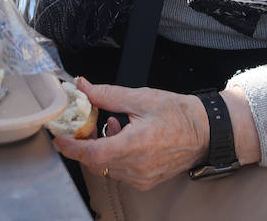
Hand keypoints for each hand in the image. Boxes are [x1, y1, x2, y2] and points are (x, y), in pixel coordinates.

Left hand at [52, 78, 208, 189]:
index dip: (72, 148)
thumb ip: (107, 94)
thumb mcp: (141, 97)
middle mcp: (138, 167)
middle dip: (84, 144)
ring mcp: (142, 177)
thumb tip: (82, 86)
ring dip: (100, 148)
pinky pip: (119, 172)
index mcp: (136, 145)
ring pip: (106, 168)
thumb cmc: (179, 114)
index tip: (60, 139)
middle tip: (84, 124)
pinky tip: (122, 137)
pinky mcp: (146, 181)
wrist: (206, 131)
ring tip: (112, 126)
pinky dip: (113, 156)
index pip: (93, 154)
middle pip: (96, 162)